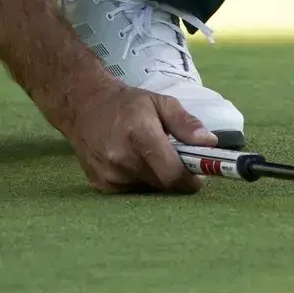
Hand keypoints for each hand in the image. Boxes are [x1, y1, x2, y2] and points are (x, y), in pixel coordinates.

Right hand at [56, 69, 215, 192]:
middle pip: (162, 183)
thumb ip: (186, 123)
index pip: (171, 173)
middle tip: (174, 158)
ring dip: (156, 176)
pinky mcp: (101, 185)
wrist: (83, 107)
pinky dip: (139, 179)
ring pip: (148, 188)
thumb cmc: (126, 103)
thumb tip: (210, 142)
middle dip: (174, 175)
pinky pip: (132, 190)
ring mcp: (109, 174)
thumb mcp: (160, 102)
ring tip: (148, 154)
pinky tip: (131, 160)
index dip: (190, 179)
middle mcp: (121, 158)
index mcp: (139, 135)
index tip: (198, 176)